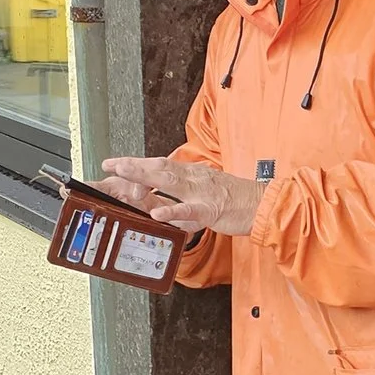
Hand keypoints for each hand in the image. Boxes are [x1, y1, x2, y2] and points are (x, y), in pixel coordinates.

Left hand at [98, 155, 264, 235]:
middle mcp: (194, 178)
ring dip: (144, 177)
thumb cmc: (236, 200)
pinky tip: (156, 212)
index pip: (159, 165)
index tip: (115, 162)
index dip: (136, 163)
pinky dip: (171, 210)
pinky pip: (188, 210)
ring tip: (124, 175)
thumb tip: (159, 202)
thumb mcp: (205, 192)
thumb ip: (182, 196)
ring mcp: (202, 192)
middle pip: (159, 168)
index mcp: (192, 174)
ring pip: (169, 182)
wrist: (264, 204)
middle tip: (111, 164)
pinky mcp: (211, 209)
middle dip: (133, 166)